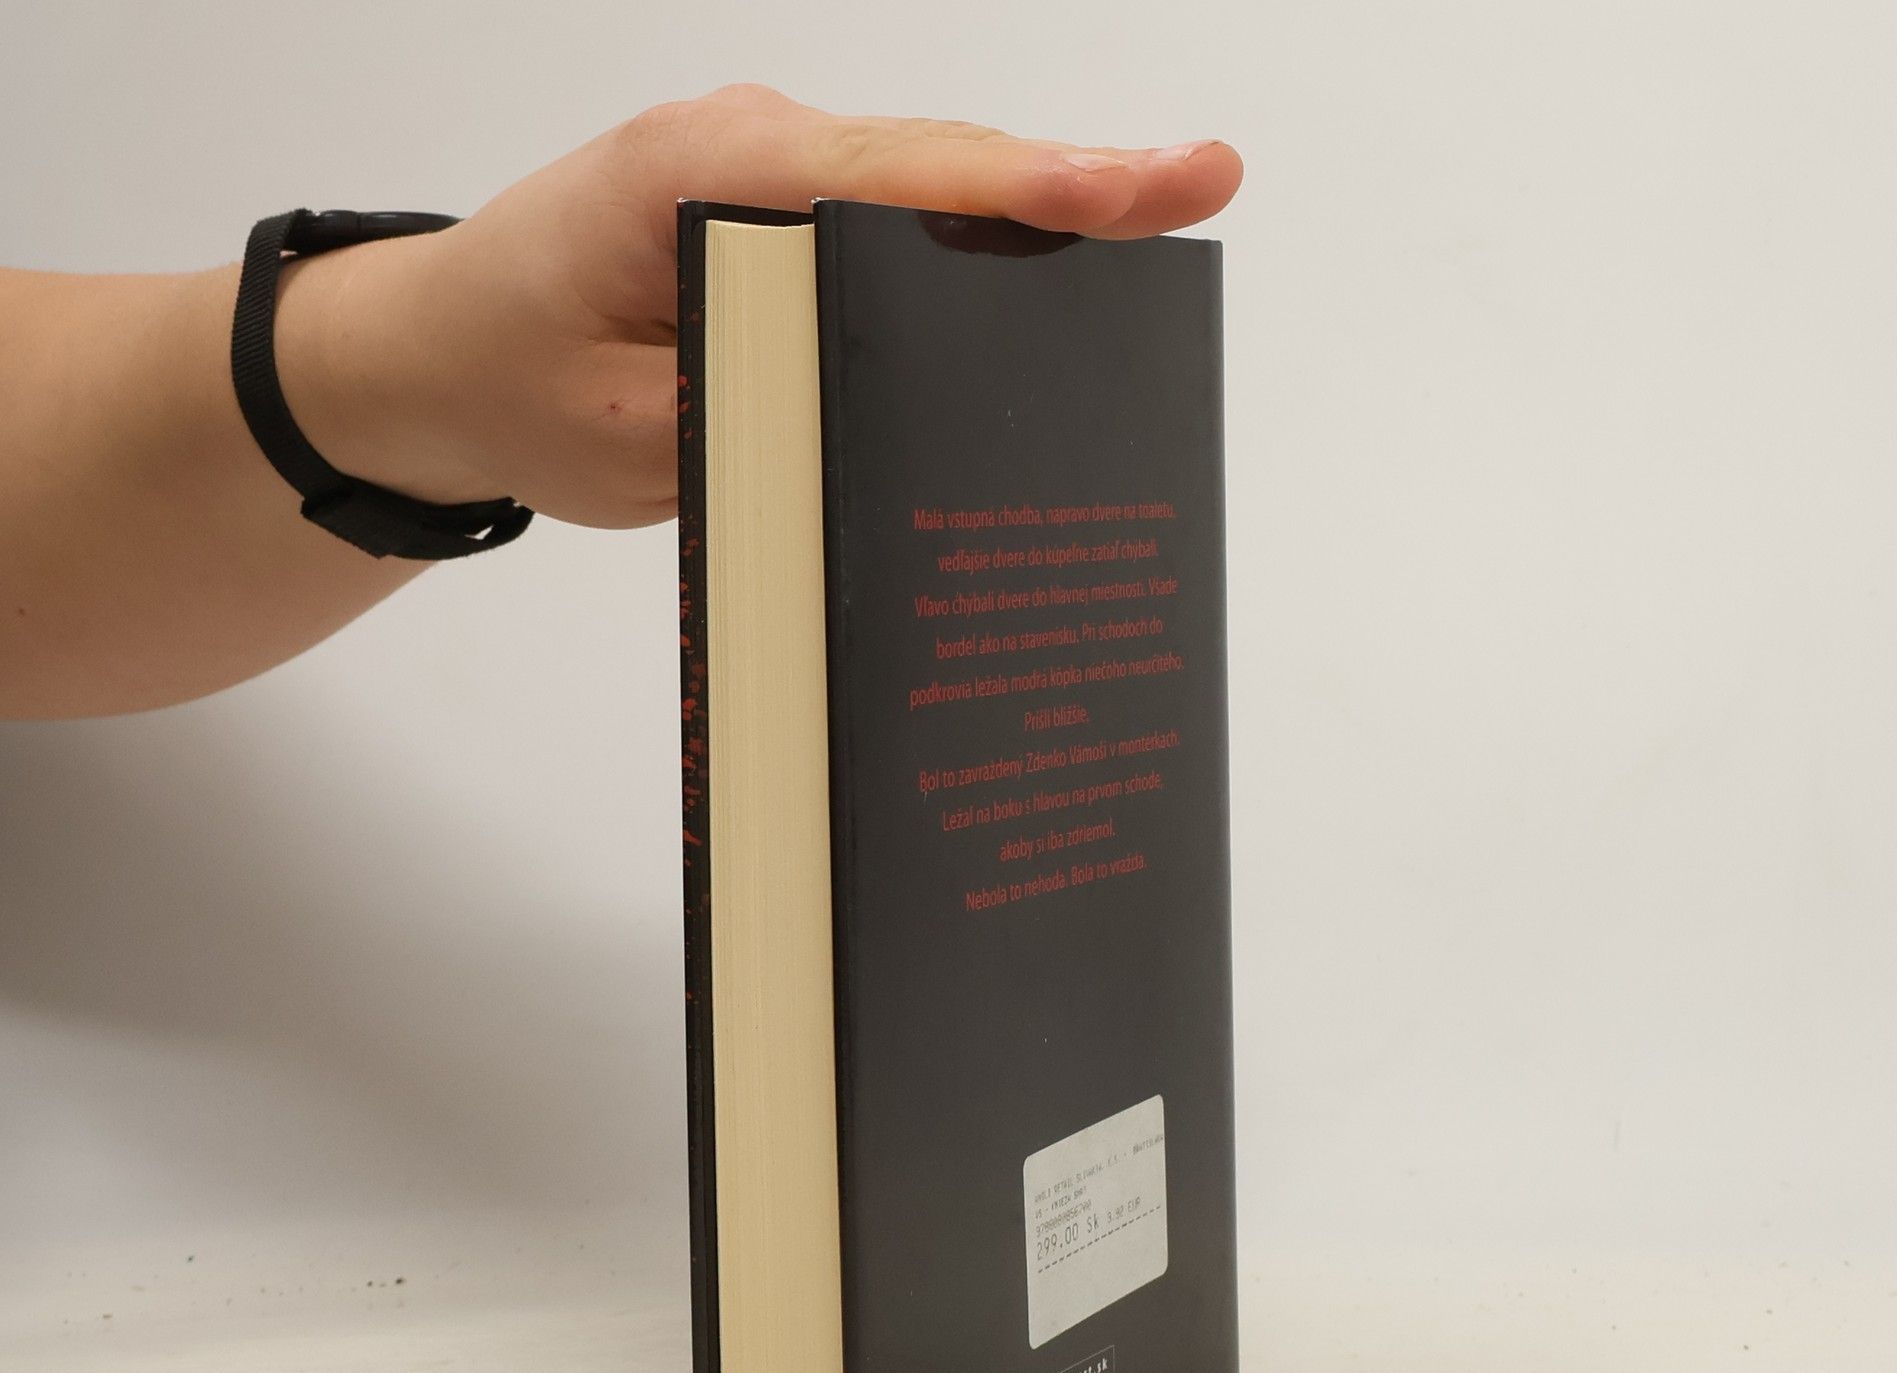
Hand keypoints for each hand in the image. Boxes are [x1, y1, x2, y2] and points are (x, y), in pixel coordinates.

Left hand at [274, 86, 1242, 528]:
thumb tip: (873, 414)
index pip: (884, 180)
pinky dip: (975, 245)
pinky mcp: (776, 219)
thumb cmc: (507, 381)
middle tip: (1201, 187)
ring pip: (924, 189)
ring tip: (1165, 216)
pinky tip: (1057, 269)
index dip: (1015, 192)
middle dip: (1071, 186)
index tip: (1127, 193)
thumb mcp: (621, 436)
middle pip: (933, 167)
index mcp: (694, 176)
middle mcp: (743, 150)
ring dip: (1038, 213)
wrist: (432, 358)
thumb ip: (750, 415)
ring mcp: (765, 176)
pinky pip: (892, 223)